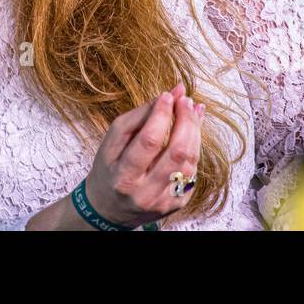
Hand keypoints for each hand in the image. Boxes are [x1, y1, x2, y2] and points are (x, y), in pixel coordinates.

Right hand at [82, 81, 204, 228]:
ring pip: (189, 162)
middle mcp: (145, 193)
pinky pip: (192, 171)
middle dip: (185, 121)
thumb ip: (139, 116)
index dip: (162, 115)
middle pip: (176, 152)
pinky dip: (194, 148)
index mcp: (124, 176)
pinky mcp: (178, 204)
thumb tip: (170, 94)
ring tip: (192, 110)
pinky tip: (191, 132)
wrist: (109, 208)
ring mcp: (164, 201)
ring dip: (194, 132)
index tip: (168, 95)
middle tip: (185, 100)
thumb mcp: (112, 141)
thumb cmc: (109, 169)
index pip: (149, 141)